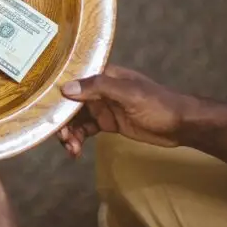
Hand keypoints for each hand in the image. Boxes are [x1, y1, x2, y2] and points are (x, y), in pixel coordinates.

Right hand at [56, 65, 201, 156]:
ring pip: (76, 119)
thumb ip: (99, 88)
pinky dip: (78, 140)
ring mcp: (102, 106)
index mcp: (102, 75)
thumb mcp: (128, 94)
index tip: (46, 112)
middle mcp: (98, 89)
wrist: (180, 125)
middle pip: (70, 103)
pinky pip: (85, 130)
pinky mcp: (107, 123)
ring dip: (69, 133)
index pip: (72, 81)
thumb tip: (65, 89)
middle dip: (62, 121)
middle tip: (63, 138)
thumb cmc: (157, 104)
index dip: (57, 96)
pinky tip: (75, 151)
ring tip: (72, 149)